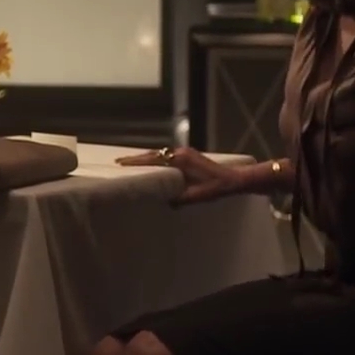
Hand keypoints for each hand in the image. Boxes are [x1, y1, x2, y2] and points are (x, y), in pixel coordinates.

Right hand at [116, 146, 240, 204]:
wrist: (235, 180)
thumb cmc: (216, 188)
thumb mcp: (195, 196)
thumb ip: (177, 199)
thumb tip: (161, 201)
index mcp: (180, 160)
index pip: (153, 159)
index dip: (136, 161)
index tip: (121, 163)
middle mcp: (181, 152)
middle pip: (153, 153)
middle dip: (137, 158)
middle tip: (119, 162)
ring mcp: (186, 152)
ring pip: (160, 154)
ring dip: (146, 158)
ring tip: (131, 163)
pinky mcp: (189, 156)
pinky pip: (167, 156)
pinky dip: (156, 159)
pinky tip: (151, 165)